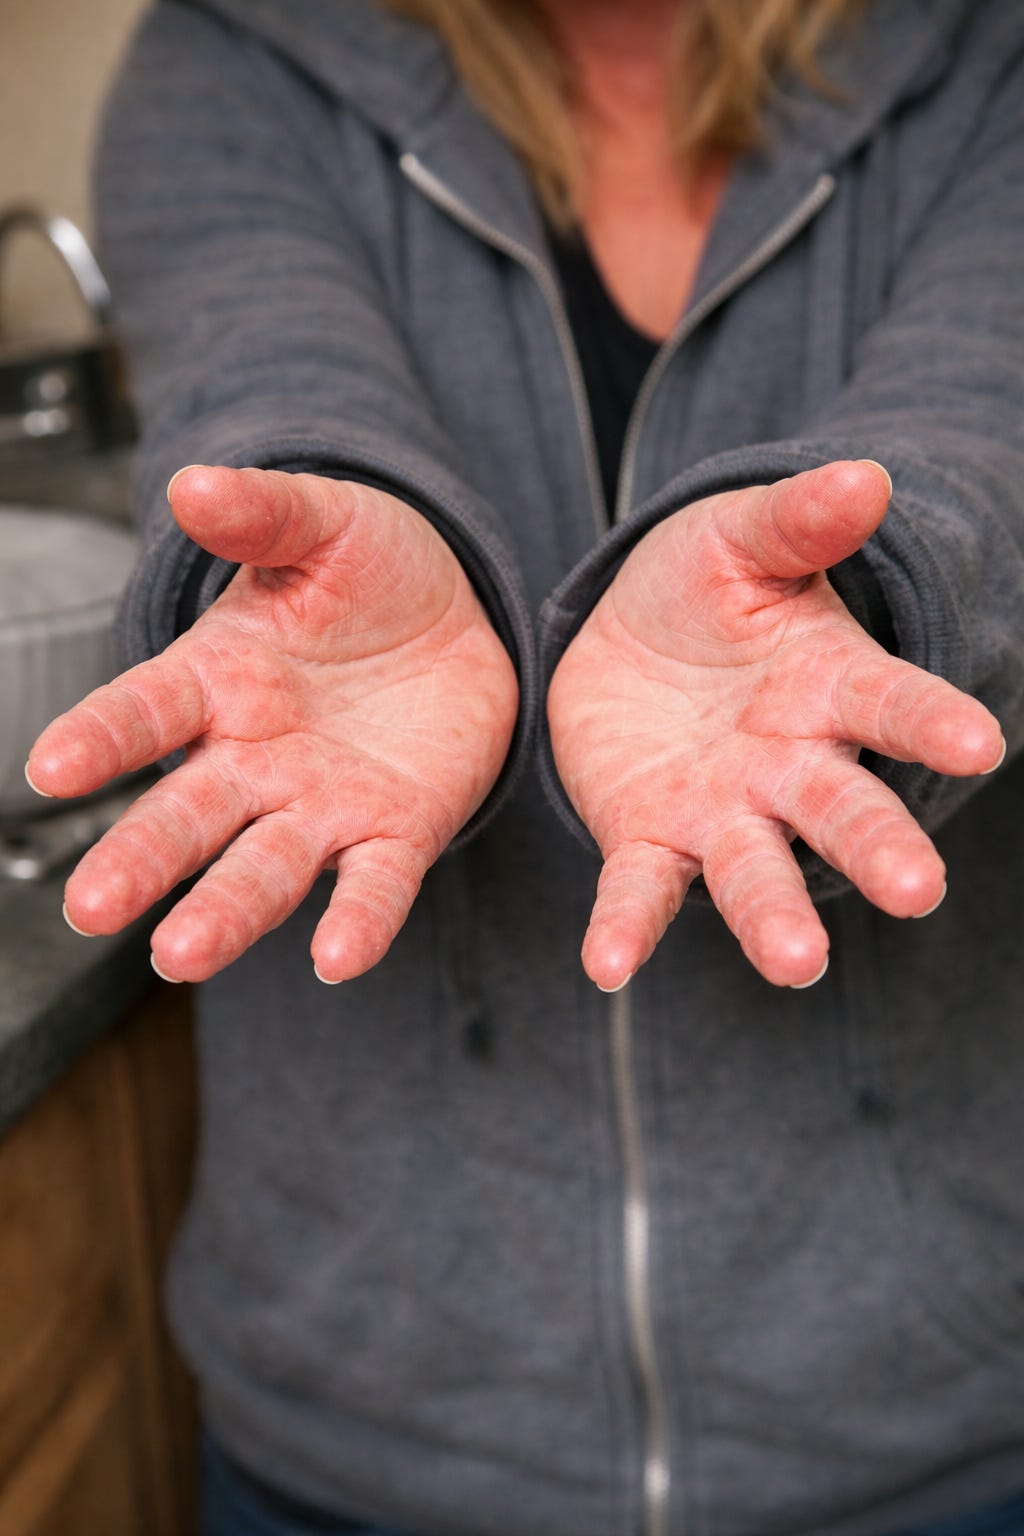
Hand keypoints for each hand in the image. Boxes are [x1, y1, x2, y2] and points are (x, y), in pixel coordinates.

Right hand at [28, 467, 517, 981]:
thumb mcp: (324, 524)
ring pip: (263, 865)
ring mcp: (321, 802)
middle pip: (187, 814)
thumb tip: (190, 482)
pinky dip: (357, 920)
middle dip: (141, 857)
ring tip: (181, 955)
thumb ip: (263, 512)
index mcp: (219, 679)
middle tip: (91, 907)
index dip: (100, 737)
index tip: (52, 768)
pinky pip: (373, 885)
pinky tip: (337, 960)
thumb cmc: (371, 572)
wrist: (460, 618)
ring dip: (224, 911)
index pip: (145, 710)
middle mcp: (254, 756)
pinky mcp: (394, 832)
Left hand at [547, 460, 1003, 990]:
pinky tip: (609, 968)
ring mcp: (723, 811)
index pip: (891, 703)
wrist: (626, 638)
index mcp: (827, 684)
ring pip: (755, 869)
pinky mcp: (651, 838)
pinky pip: (642, 888)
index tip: (977, 744)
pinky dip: (628, 927)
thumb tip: (868, 475)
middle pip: (842, 810)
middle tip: (915, 891)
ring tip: (797, 963)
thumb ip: (797, 521)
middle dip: (875, 846)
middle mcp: (789, 764)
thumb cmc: (705, 585)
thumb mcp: (741, 538)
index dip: (933, 723)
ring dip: (774, 916)